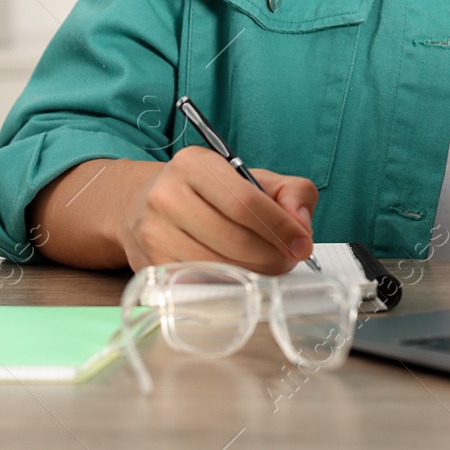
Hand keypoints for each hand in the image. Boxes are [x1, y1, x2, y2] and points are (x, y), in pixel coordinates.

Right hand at [119, 146, 317, 274]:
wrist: (147, 206)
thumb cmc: (210, 194)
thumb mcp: (252, 178)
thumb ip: (291, 192)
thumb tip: (301, 225)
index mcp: (194, 164)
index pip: (245, 201)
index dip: (280, 227)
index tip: (302, 244)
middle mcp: (167, 195)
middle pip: (234, 239)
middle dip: (272, 256)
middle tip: (288, 261)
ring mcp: (154, 233)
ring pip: (219, 266)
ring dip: (255, 275)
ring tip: (268, 268)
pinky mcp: (151, 266)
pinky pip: (202, 285)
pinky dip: (230, 286)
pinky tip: (240, 278)